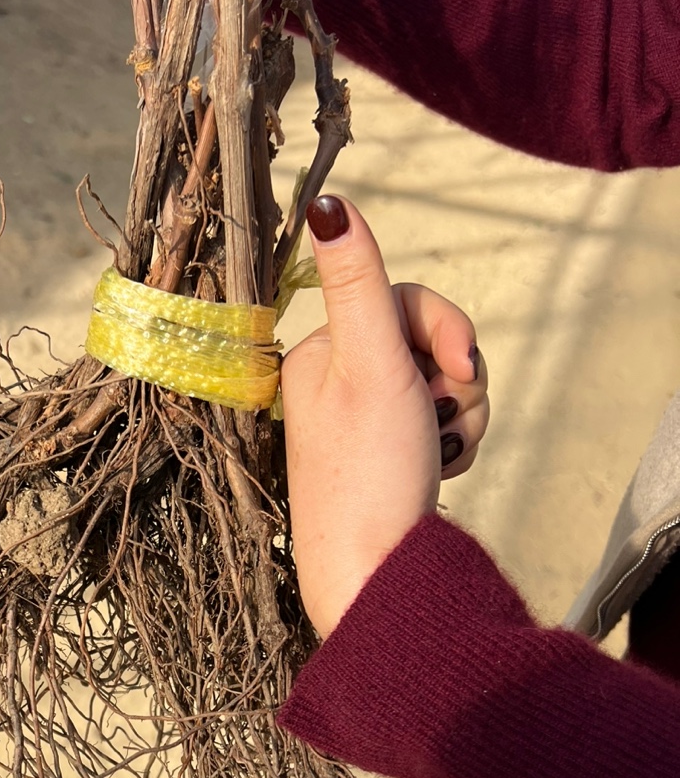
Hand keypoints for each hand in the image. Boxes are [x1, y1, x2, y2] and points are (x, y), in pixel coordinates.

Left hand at [282, 196, 488, 637]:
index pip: (402, 301)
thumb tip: (328, 202)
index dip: (444, 328)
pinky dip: (453, 445)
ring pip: (441, 387)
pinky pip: (440, 427)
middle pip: (427, 345)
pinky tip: (438, 472)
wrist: (373, 574)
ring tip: (438, 453)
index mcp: (318, 355)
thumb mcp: (369, 361)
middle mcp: (334, 386)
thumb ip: (358, 281)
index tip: (456, 365)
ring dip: (459, 416)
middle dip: (453, 380)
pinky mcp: (387, 461)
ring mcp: (362, 425)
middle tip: (439, 419)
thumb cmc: (367, 470)